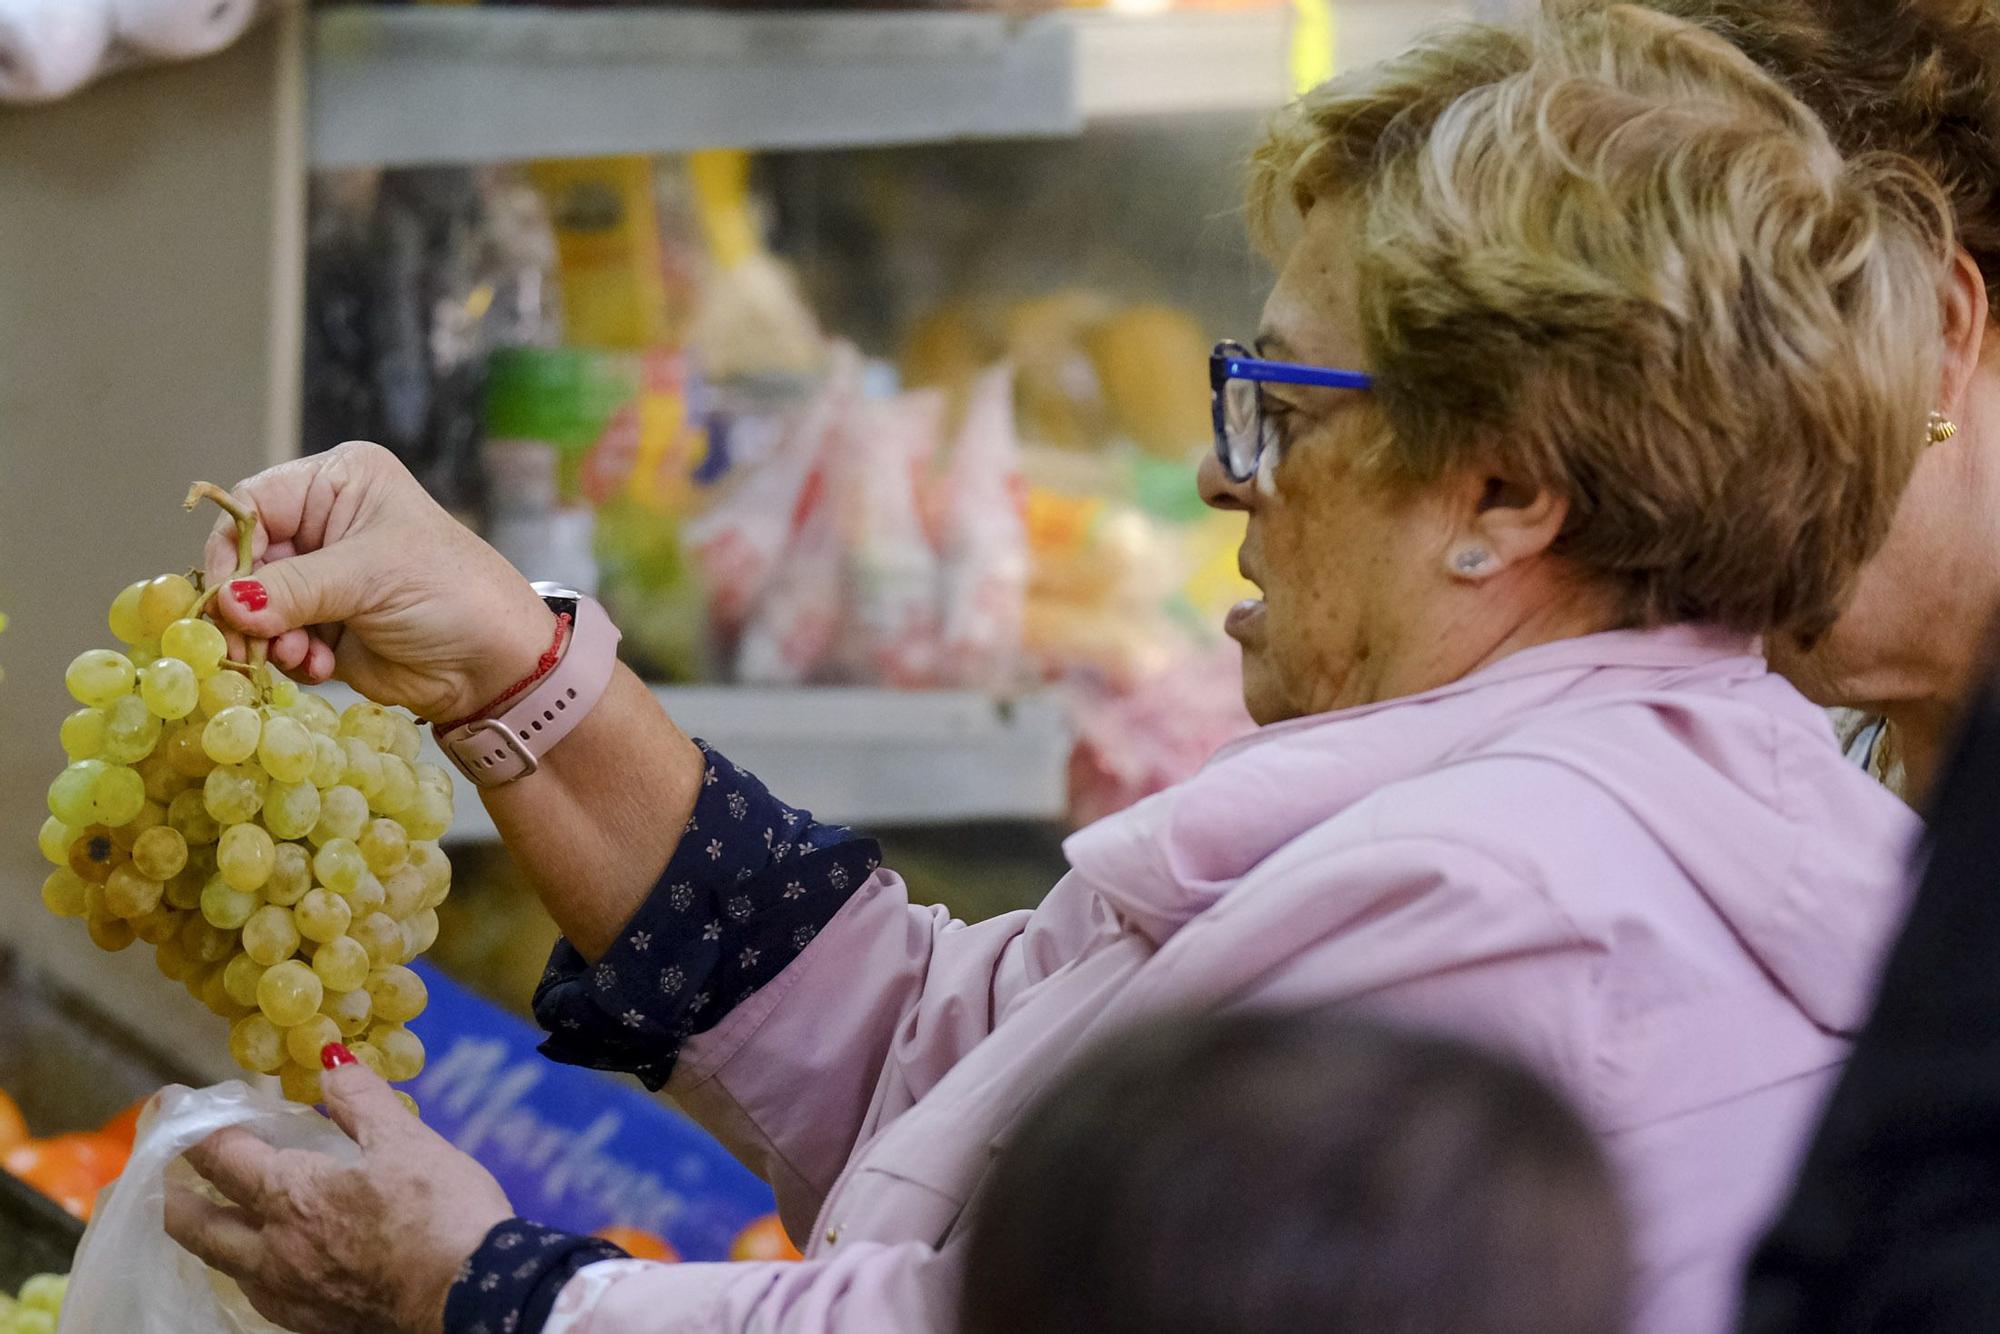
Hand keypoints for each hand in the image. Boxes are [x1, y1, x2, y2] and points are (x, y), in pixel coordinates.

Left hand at [164, 1058, 513, 1333]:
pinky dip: (251, 1268)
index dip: (192, 1127)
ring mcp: (290, 1294)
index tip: (173, 1105)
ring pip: (225, 1265)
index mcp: (291, 1196)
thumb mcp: (406, 1141)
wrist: (474, 1297)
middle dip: (172, 1197)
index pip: (221, 1157)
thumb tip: (328, 1062)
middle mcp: (274, 1250)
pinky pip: (261, 1293)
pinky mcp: (315, 1323)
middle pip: (196, 1225)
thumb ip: (361, 1101)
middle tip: (164, 1175)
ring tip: (216, 1216)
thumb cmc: (441, 1212)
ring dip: (211, 1236)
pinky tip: (273, 1262)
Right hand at [202, 440, 555, 722]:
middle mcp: (325, 524)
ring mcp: (322, 578)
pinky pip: (277, 639)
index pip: (254, 504)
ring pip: (255, 605)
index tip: (226, 594)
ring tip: (302, 654)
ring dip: (269, 636)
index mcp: (340, 483)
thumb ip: (293, 588)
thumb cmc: (451, 593)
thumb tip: (226, 602)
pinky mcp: (323, 626)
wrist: (495, 664)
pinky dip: (290, 657)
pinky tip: (321, 665)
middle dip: (248, 604)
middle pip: (246, 559)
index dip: (232, 549)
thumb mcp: (371, 576)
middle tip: (251, 640)